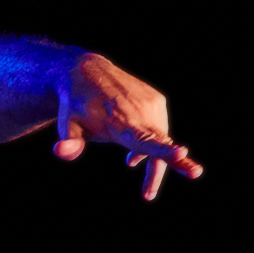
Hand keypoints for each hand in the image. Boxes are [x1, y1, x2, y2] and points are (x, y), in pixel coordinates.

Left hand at [53, 53, 202, 199]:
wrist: (87, 72)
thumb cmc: (75, 105)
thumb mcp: (66, 124)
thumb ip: (69, 141)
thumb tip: (61, 152)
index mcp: (120, 122)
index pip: (143, 139)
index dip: (162, 149)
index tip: (180, 152)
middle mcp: (140, 112)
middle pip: (161, 142)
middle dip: (177, 161)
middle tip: (192, 174)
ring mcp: (151, 104)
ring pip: (160, 141)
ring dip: (152, 162)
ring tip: (140, 180)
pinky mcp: (156, 100)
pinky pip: (158, 130)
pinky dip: (149, 145)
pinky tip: (132, 155)